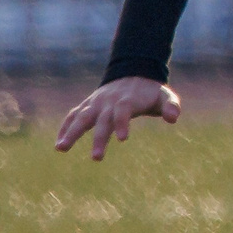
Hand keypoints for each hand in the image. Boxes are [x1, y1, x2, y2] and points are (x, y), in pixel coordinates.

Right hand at [54, 77, 180, 161]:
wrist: (133, 73)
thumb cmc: (151, 92)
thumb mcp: (165, 95)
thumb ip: (171, 105)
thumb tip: (173, 118)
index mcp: (127, 99)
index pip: (123, 111)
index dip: (122, 123)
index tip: (123, 139)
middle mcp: (108, 101)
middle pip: (101, 119)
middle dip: (99, 139)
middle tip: (97, 159)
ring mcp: (96, 103)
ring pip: (81, 117)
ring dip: (71, 132)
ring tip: (61, 149)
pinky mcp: (87, 105)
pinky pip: (73, 115)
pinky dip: (65, 127)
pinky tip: (59, 144)